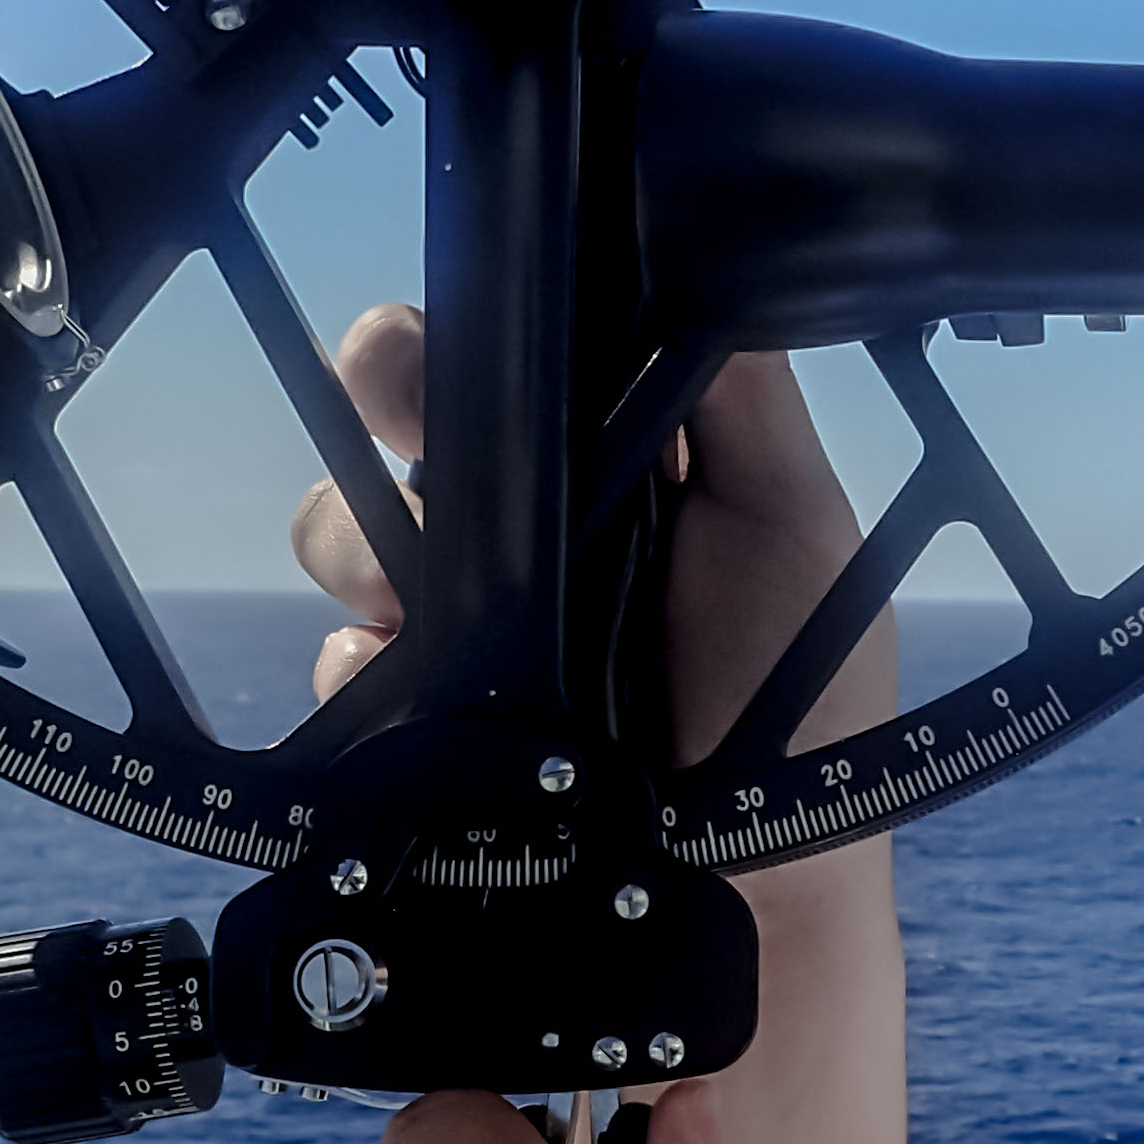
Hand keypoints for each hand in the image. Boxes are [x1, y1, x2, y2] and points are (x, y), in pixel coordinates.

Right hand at [292, 305, 888, 761]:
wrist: (754, 892)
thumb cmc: (801, 701)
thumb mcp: (793, 516)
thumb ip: (735, 388)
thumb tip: (677, 250)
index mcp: (621, 469)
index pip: (512, 363)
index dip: (461, 340)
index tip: (428, 345)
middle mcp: (537, 538)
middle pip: (408, 428)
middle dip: (389, 413)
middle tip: (408, 433)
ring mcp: (477, 633)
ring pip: (354, 532)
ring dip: (366, 545)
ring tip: (418, 595)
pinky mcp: (426, 723)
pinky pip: (343, 659)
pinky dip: (363, 667)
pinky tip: (420, 690)